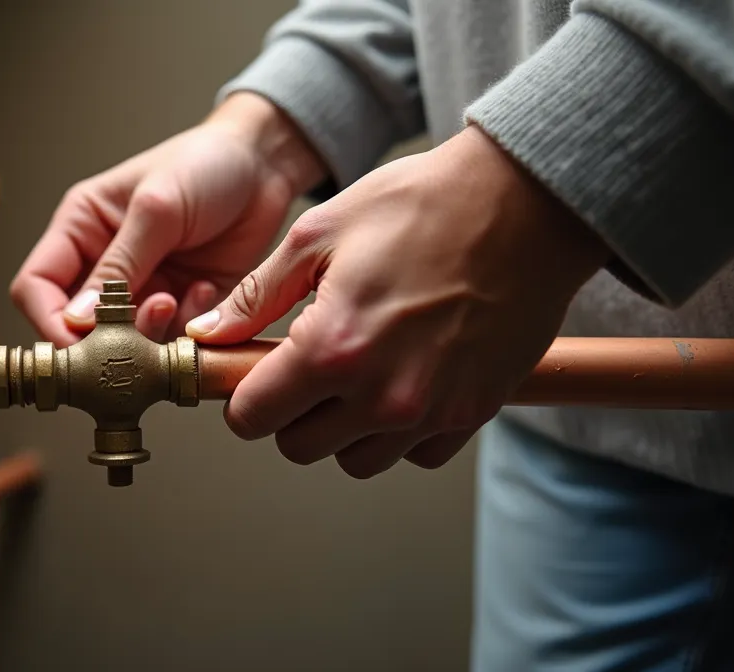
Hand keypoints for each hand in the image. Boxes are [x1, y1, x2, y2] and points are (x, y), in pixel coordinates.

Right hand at [10, 92, 324, 345]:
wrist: (264, 165)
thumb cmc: (204, 163)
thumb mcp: (156, 207)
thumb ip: (118, 265)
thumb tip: (77, 319)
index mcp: (80, 230)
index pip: (36, 287)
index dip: (49, 321)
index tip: (76, 343)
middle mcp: (103, 264)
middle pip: (76, 326)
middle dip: (105, 335)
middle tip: (140, 322)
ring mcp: (142, 289)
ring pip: (123, 340)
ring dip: (149, 332)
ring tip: (177, 298)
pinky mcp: (181, 305)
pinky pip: (169, 339)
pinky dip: (185, 327)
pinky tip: (205, 290)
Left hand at [187, 125, 608, 477]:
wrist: (525, 205)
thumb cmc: (421, 206)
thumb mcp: (318, 234)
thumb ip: (256, 297)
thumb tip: (208, 337)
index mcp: (332, 349)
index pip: (252, 419)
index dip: (242, 396)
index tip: (253, 373)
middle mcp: (380, 395)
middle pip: (298, 447)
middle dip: (289, 411)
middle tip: (306, 364)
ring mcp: (430, 412)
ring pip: (355, 459)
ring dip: (343, 427)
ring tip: (357, 369)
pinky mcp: (471, 414)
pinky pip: (413, 454)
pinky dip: (399, 431)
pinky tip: (402, 378)